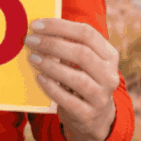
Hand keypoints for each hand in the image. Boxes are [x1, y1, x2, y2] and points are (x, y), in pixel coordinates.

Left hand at [24, 19, 119, 140]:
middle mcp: (110, 75)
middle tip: (30, 40)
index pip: (87, 33)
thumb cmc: (81, 77)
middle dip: (52, 44)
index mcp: (109, 55)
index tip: (36, 25)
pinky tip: (40, 78)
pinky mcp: (89, 115)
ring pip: (77, 78)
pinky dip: (52, 87)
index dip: (60, 26)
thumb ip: (67, 43)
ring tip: (33, 58)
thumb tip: (38, 28)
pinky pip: (69, 100)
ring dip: (51, 65)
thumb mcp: (82, 60)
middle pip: (82, 54)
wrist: (93, 116)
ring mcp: (102, 97)